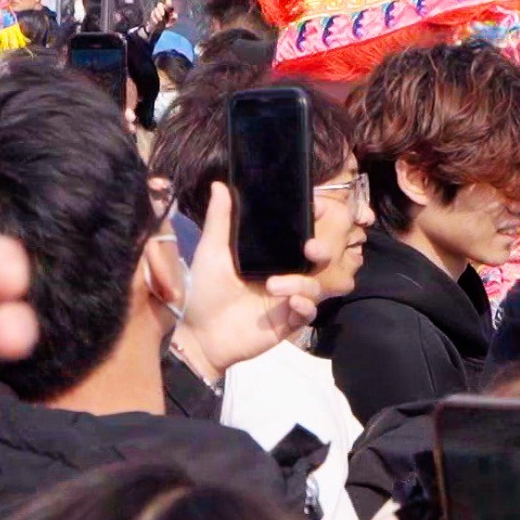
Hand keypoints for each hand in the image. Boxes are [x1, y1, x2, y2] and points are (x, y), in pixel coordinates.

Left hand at [168, 182, 331, 385]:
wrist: (198, 335)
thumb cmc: (203, 291)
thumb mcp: (211, 252)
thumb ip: (220, 219)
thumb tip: (220, 183)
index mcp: (268, 255)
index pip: (297, 234)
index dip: (312, 220)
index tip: (318, 206)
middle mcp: (282, 274)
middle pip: (317, 259)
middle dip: (322, 250)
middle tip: (309, 247)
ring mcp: (287, 299)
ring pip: (315, 285)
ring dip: (301, 282)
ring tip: (273, 286)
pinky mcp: (288, 322)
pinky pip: (309, 312)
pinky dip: (305, 305)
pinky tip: (291, 303)